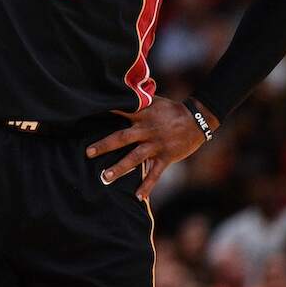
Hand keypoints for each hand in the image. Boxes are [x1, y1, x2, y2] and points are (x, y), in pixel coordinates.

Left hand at [86, 97, 217, 201]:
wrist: (197, 119)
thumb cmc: (170, 109)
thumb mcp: (153, 100)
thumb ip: (136, 99)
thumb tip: (118, 89)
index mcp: (142, 115)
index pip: (120, 112)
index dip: (105, 113)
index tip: (87, 116)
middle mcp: (147, 130)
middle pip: (122, 138)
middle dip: (105, 145)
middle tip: (88, 153)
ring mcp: (156, 145)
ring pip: (135, 158)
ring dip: (120, 168)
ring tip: (105, 177)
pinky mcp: (166, 157)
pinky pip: (155, 173)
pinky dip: (147, 185)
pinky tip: (138, 197)